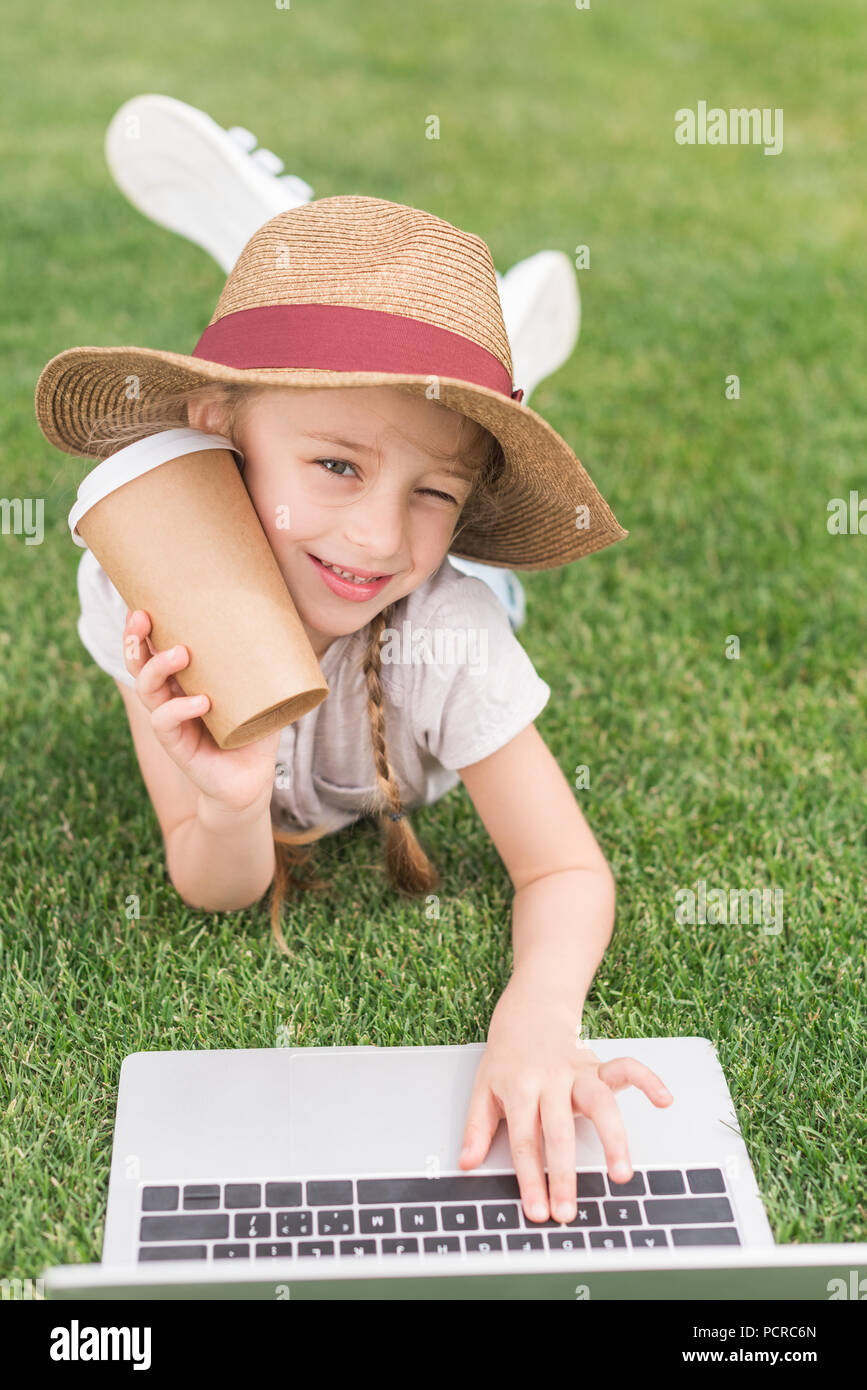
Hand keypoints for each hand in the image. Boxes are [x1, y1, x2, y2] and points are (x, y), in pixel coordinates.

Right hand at [123, 608, 281, 813]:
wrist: (252, 780)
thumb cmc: (254, 732)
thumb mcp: (262, 693)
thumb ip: (269, 665)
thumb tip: (291, 623)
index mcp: (184, 680)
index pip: (153, 648)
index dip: (142, 628)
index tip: (142, 604)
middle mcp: (171, 697)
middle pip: (139, 663)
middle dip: (135, 638)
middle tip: (143, 617)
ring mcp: (171, 721)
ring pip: (147, 689)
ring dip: (158, 667)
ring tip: (181, 654)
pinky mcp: (177, 746)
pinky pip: (166, 723)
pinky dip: (180, 709)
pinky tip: (201, 702)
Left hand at [458, 973, 673, 1223]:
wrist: (529, 1011)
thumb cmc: (507, 1057)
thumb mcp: (483, 1089)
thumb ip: (476, 1127)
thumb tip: (466, 1163)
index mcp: (519, 1089)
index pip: (524, 1141)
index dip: (530, 1178)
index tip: (538, 1211)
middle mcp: (550, 1081)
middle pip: (559, 1131)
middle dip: (564, 1175)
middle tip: (569, 1212)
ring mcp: (577, 1072)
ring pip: (599, 1104)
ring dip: (613, 1139)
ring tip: (622, 1173)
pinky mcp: (599, 1065)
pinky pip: (627, 1068)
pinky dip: (648, 1080)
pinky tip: (663, 1100)